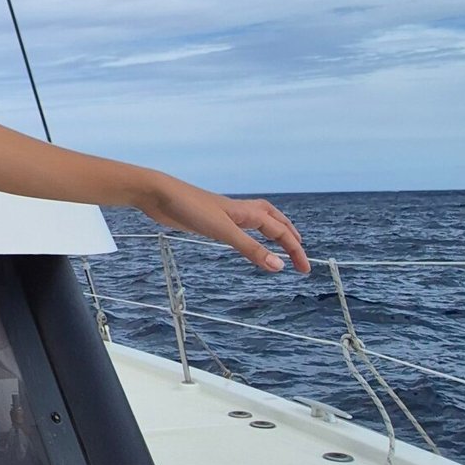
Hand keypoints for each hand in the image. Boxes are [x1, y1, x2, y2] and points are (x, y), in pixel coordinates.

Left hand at [141, 177, 308, 274]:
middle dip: (289, 237)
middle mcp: (240, 212)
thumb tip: (279, 267)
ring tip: (281, 244)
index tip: (305, 270)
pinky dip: (249, 234)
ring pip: (257, 221)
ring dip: (273, 231)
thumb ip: (251, 249)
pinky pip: (238, 228)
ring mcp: (224, 215)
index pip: (280, 231)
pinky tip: (244, 240)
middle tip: (300, 255)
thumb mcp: (223, 232)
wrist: (159, 194)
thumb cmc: (190, 208)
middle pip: (274, 221)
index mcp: (247, 212)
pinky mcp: (210, 221)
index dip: (295, 250)